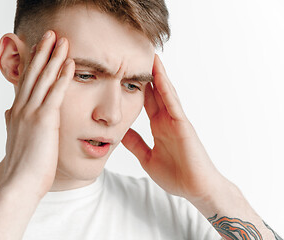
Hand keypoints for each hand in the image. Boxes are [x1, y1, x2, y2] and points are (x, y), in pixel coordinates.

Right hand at [0, 31, 73, 198]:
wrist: (20, 183)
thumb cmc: (23, 165)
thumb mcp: (14, 138)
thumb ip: (12, 123)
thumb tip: (7, 113)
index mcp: (17, 111)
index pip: (27, 81)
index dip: (34, 62)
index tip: (40, 47)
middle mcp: (23, 108)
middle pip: (34, 73)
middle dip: (44, 52)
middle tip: (52, 34)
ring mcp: (32, 112)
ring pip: (44, 79)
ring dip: (55, 58)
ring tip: (63, 41)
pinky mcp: (44, 120)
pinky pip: (55, 93)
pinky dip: (63, 77)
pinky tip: (70, 64)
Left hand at [121, 55, 223, 200]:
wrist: (194, 189)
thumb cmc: (175, 175)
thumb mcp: (147, 157)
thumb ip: (135, 143)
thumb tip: (120, 132)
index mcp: (158, 127)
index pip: (146, 102)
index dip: (136, 87)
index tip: (125, 73)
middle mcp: (167, 120)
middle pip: (155, 92)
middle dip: (147, 75)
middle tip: (136, 55)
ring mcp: (176, 121)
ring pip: (165, 93)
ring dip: (158, 75)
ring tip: (150, 56)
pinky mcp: (183, 125)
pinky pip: (173, 104)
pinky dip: (166, 89)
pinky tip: (160, 76)